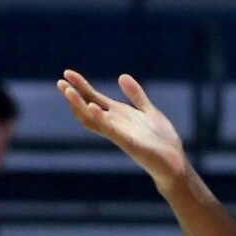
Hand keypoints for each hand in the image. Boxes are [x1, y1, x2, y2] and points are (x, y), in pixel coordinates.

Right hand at [58, 70, 188, 190]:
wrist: (175, 162)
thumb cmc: (161, 140)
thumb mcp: (148, 111)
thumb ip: (136, 95)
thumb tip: (122, 76)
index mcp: (119, 115)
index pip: (93, 98)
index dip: (81, 86)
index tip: (67, 73)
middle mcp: (115, 124)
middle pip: (88, 108)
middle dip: (74, 95)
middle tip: (60, 82)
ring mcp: (119, 134)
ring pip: (93, 119)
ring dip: (80, 106)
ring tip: (69, 92)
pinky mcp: (129, 143)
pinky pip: (111, 130)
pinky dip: (101, 119)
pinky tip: (93, 107)